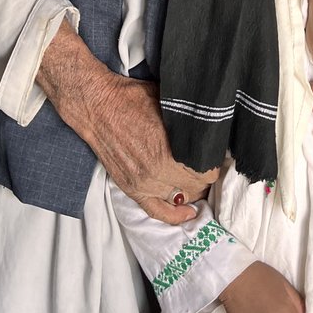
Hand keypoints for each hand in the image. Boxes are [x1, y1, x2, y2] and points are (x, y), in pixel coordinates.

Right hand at [38, 21, 216, 224]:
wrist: (96, 105)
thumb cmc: (133, 97)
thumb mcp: (168, 102)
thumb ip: (188, 120)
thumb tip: (211, 126)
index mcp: (168, 151)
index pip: (206, 170)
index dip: (214, 161)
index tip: (216, 153)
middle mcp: (156, 172)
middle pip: (196, 186)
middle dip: (206, 175)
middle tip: (209, 163)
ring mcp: (142, 184)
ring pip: (181, 198)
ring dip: (193, 190)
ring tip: (200, 179)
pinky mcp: (130, 188)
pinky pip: (157, 211)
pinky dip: (174, 215)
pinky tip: (189, 213)